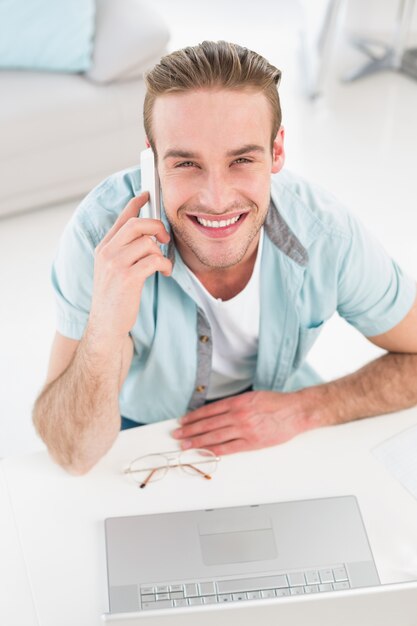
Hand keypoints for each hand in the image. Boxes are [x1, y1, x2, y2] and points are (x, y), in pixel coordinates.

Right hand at [89, 192, 171, 338]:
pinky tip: (165, 273)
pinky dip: (165, 265)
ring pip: (148, 243)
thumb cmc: (114, 299)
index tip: (147, 194)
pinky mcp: (128, 277)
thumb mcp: (112, 270)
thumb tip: (148, 236)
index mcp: (103, 248)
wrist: (106, 325)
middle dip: (157, 226)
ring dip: (162, 254)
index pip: (121, 218)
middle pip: (137, 224)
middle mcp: (107, 253)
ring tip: (163, 266)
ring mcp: (116, 264)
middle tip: (165, 238)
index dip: (136, 203)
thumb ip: (123, 251)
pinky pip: (155, 260)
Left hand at [172, 390, 314, 455]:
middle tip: (176, 434)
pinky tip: (204, 452)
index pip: (209, 410)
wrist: (296, 412)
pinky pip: (228, 448)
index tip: (182, 421)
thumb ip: (235, 404)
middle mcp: (238, 415)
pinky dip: (214, 451)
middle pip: (208, 424)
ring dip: (197, 441)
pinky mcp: (251, 442)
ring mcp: (244, 429)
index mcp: (238, 402)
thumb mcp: (253, 397)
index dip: (193, 417)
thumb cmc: (276, 403)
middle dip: (190, 430)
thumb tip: (217, 411)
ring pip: (214, 436)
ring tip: (184, 444)